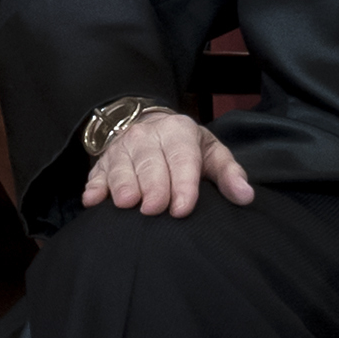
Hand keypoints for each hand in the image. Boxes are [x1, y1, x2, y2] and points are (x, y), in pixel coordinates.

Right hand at [79, 103, 250, 218]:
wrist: (151, 127)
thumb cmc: (187, 147)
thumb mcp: (212, 152)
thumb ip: (229, 174)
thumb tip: (245, 196)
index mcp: (178, 131)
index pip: (182, 158)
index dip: (182, 184)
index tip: (181, 210)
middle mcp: (147, 135)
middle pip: (149, 163)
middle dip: (152, 187)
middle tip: (154, 210)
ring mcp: (120, 148)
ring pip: (120, 167)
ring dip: (122, 185)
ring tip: (126, 204)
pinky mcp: (101, 162)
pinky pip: (95, 174)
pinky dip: (94, 186)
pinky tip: (92, 200)